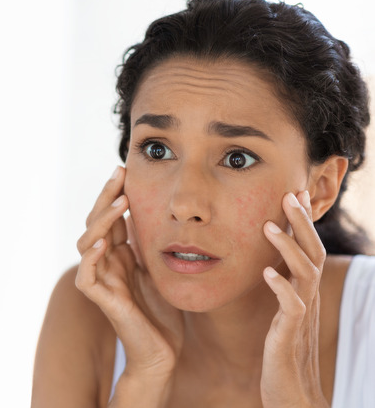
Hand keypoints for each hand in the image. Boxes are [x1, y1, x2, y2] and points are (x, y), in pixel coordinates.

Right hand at [75, 167, 181, 404]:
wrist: (162, 352)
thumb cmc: (162, 314)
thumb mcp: (160, 268)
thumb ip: (149, 243)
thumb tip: (153, 209)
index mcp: (118, 255)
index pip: (110, 217)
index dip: (114, 194)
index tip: (125, 169)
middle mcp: (105, 264)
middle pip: (95, 223)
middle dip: (106, 197)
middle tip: (119, 173)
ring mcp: (101, 281)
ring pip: (87, 243)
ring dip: (102, 220)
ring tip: (120, 201)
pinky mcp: (102, 301)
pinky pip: (87, 276)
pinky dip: (91, 258)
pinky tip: (103, 243)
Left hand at [261, 191, 328, 407]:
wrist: (292, 396)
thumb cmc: (282, 355)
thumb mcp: (281, 316)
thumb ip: (280, 290)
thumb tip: (270, 265)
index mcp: (303, 292)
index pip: (308, 250)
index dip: (303, 223)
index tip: (294, 193)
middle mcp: (306, 299)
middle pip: (312, 253)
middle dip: (301, 223)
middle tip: (289, 193)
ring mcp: (300, 316)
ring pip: (304, 273)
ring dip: (287, 248)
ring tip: (269, 226)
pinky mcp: (289, 335)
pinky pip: (291, 307)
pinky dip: (281, 287)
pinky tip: (268, 273)